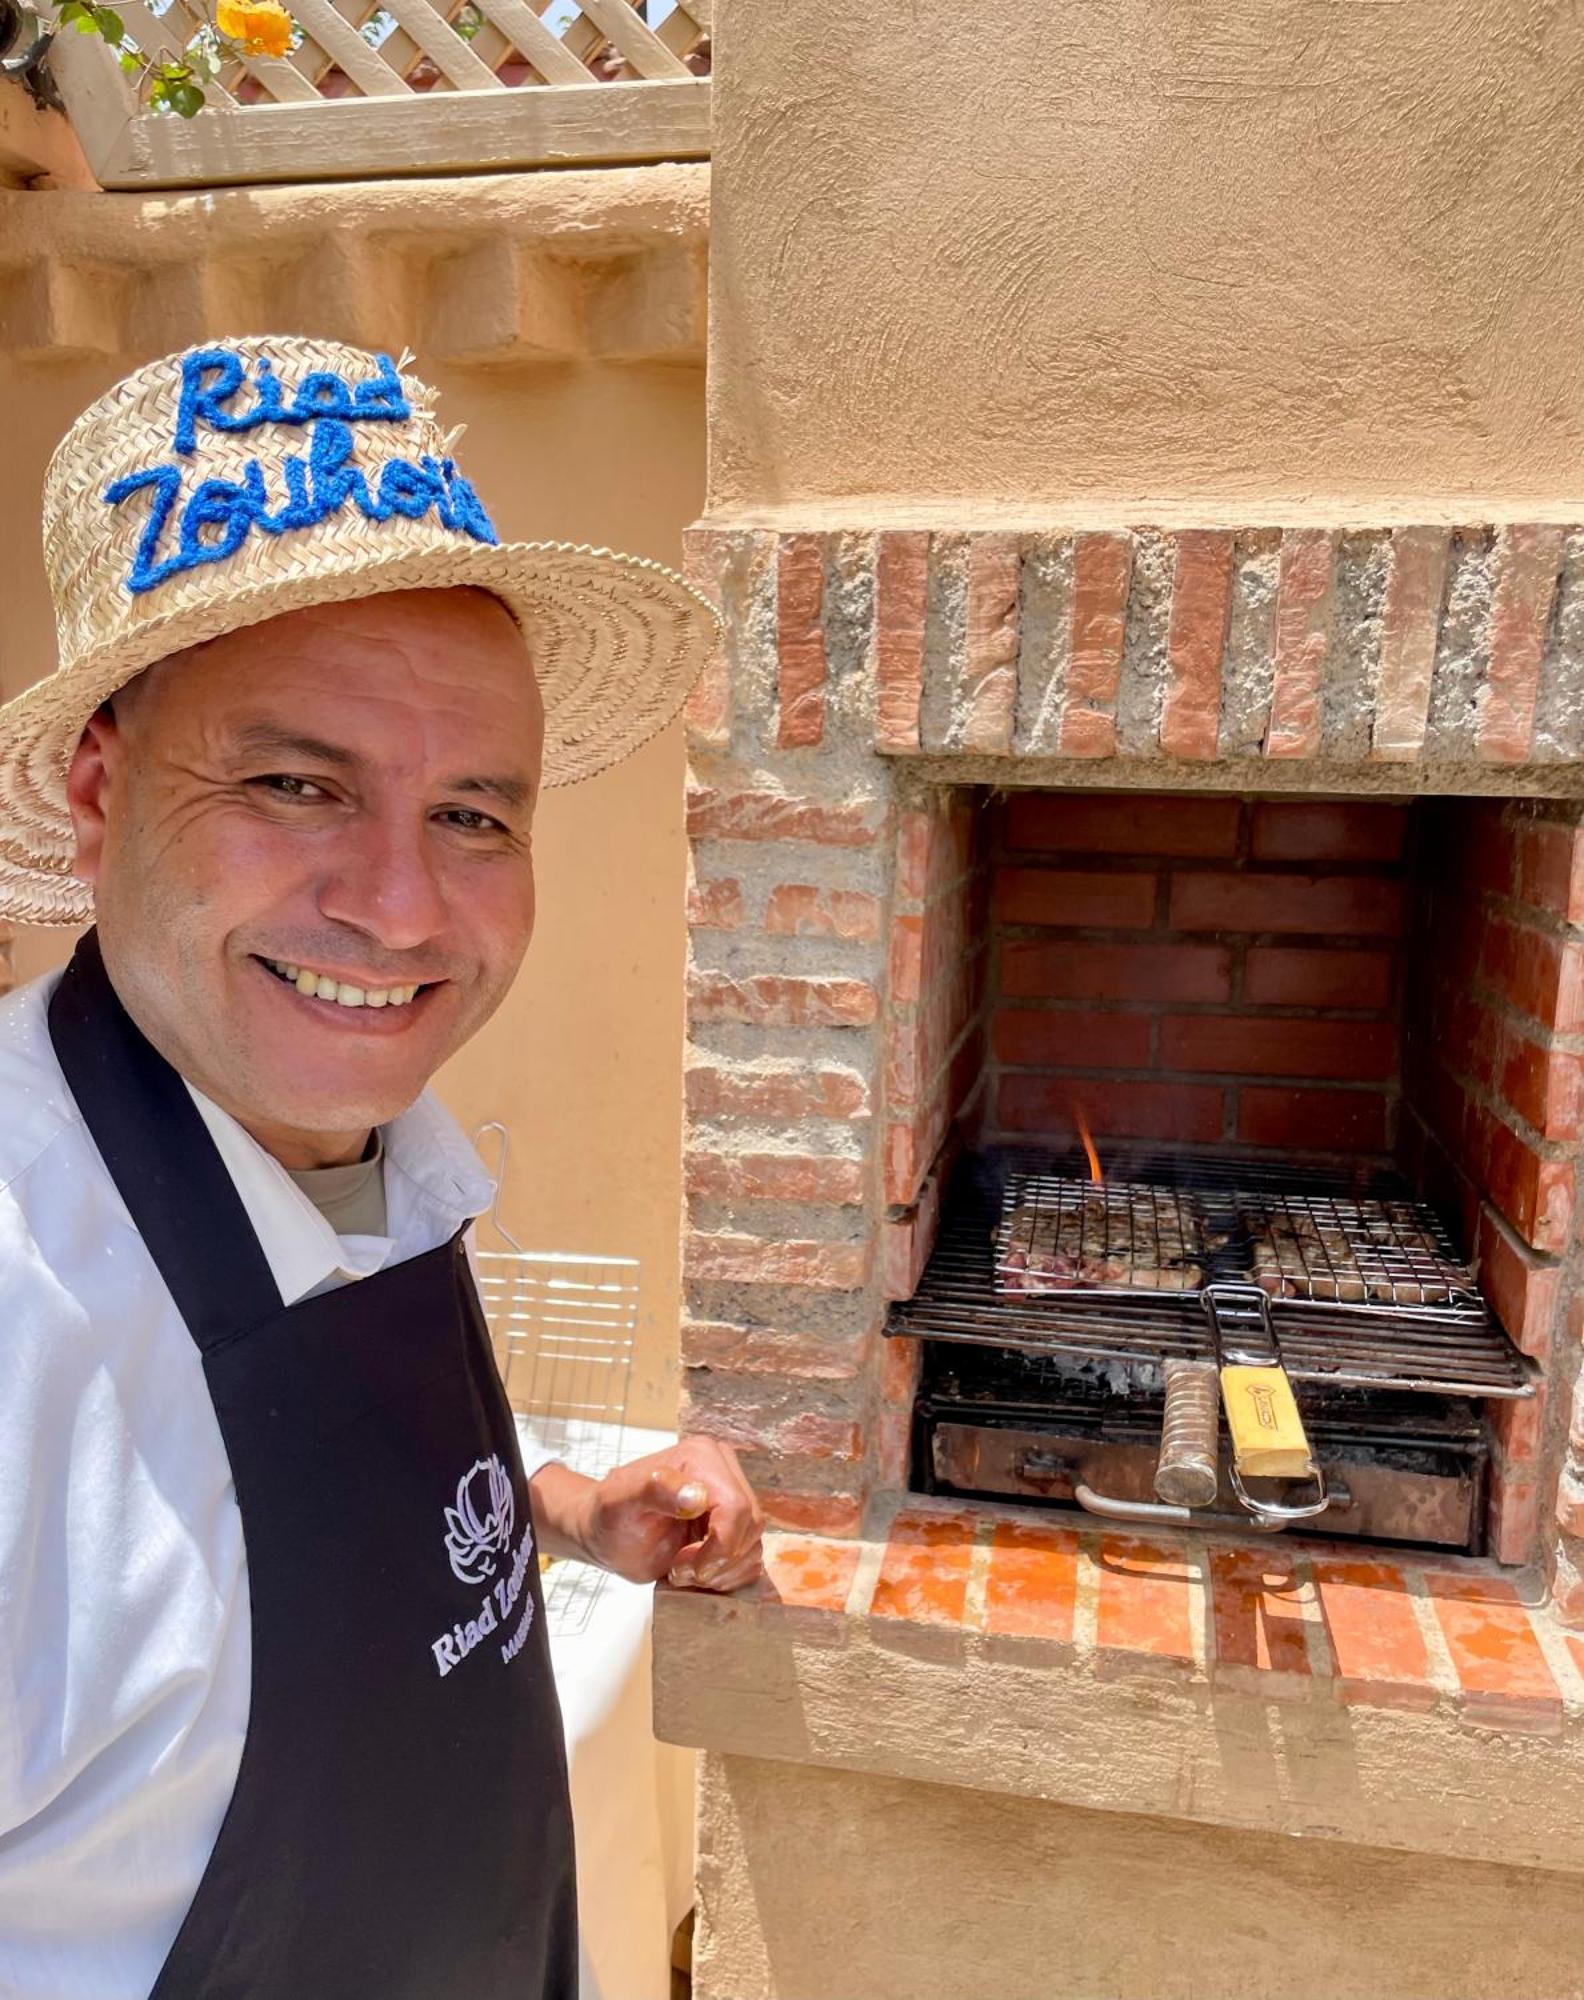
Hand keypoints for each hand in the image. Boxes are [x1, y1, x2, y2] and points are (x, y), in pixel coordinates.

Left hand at [530, 1439, 763, 1592]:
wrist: (608, 1535)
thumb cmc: (609, 1517)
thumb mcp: (618, 1502)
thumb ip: (652, 1490)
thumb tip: (696, 1496)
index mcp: (702, 1456)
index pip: (736, 1507)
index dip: (719, 1546)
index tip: (682, 1566)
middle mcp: (725, 1470)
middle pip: (750, 1527)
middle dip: (717, 1560)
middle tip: (678, 1569)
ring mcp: (733, 1498)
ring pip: (754, 1545)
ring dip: (721, 1572)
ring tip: (682, 1570)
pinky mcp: (736, 1526)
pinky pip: (751, 1558)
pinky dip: (727, 1576)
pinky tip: (697, 1574)